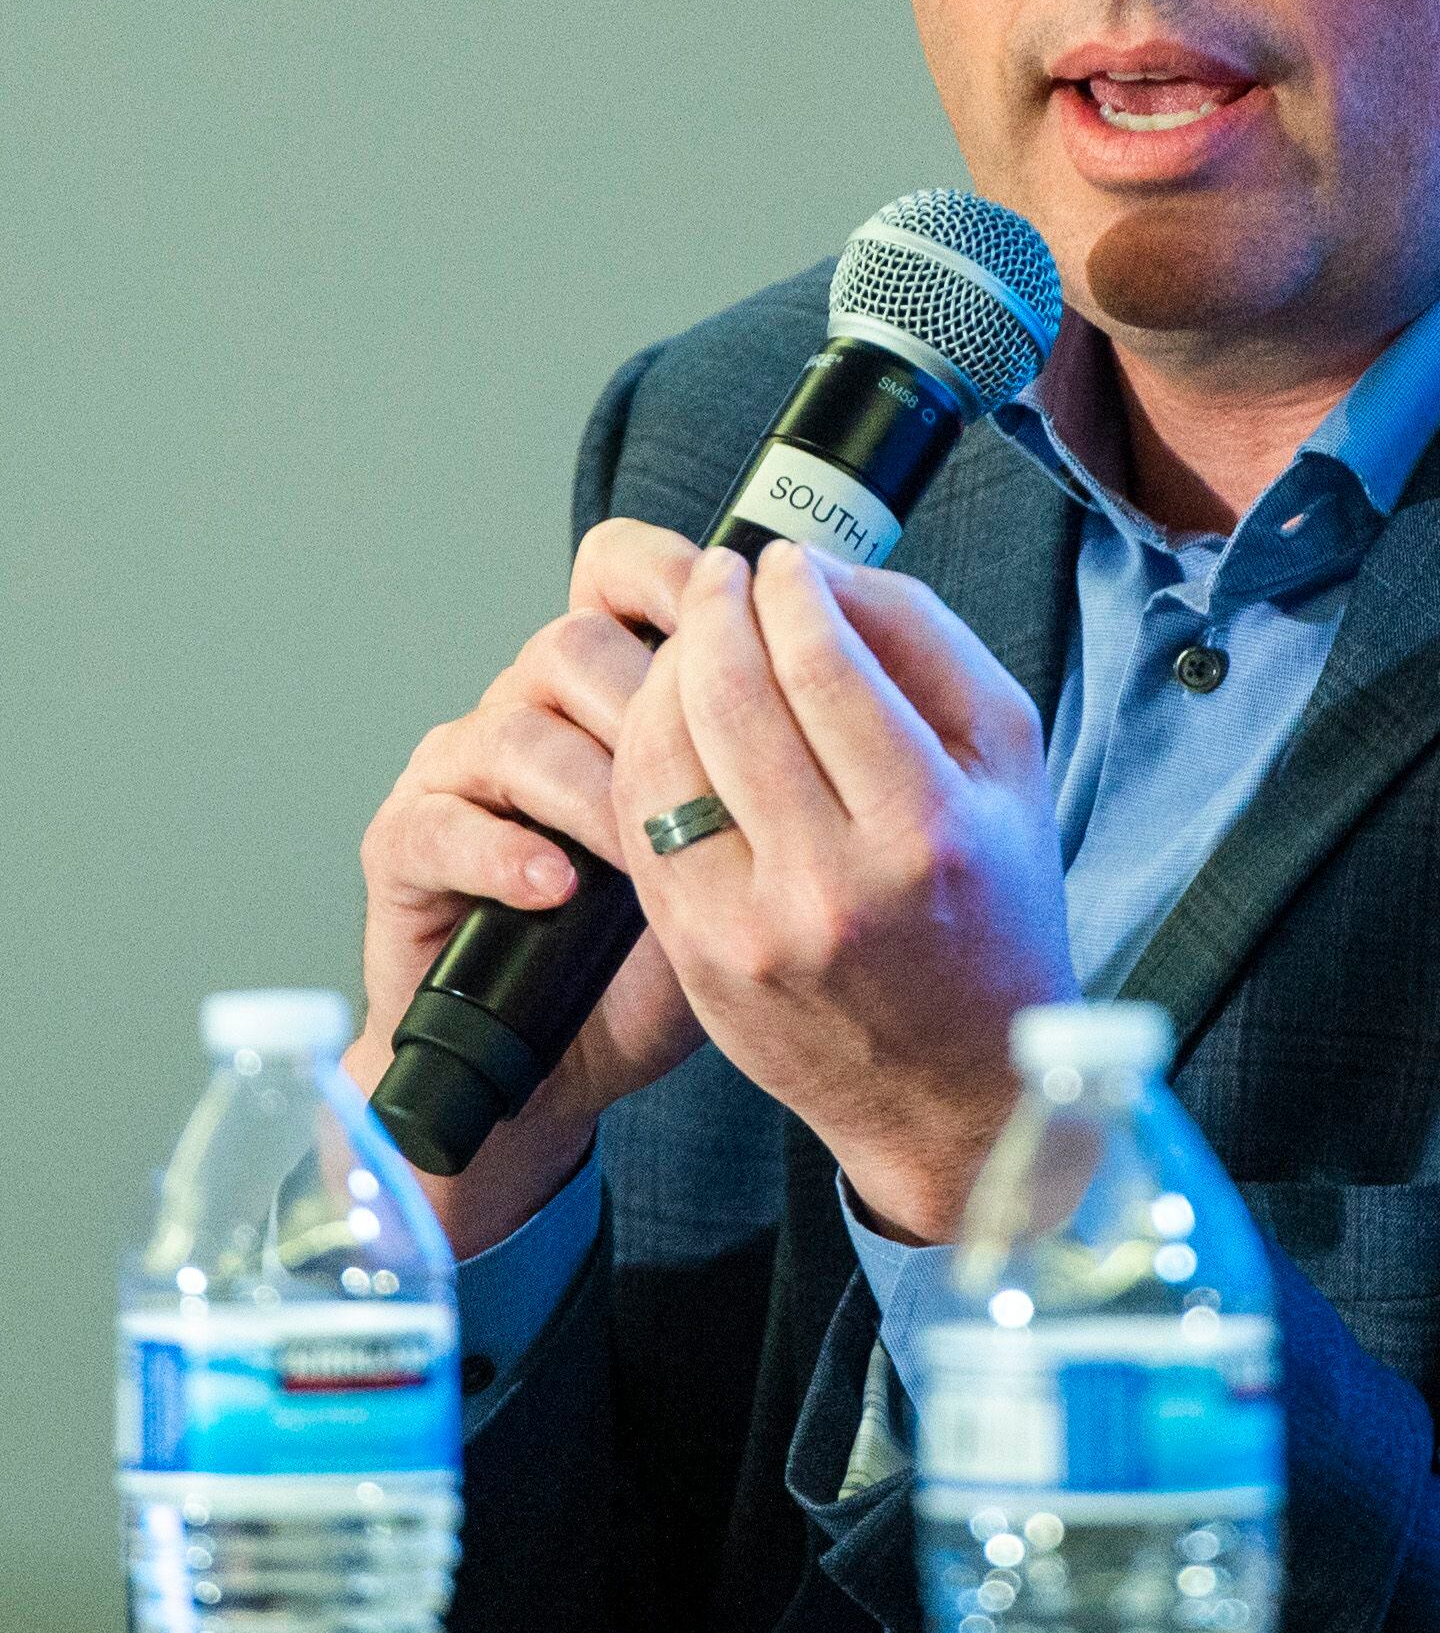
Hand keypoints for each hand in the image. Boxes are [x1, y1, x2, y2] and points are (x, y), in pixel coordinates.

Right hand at [345, 518, 709, 1254]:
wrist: (551, 1061)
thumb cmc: (665, 956)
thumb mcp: (751, 853)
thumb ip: (778, 763)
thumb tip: (840, 680)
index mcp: (610, 680)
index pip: (618, 570)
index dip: (670, 575)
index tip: (744, 603)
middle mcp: (530, 704)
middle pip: (575, 644)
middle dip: (652, 706)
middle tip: (719, 782)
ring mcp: (460, 769)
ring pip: (517, 729)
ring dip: (593, 791)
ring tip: (646, 857)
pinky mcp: (405, 845)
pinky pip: (441, 822)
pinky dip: (506, 853)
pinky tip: (562, 888)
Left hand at [611, 540, 1076, 1240]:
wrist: (957, 1088)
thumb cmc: (994, 912)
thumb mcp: (1011, 764)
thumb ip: (927, 646)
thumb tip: (826, 572)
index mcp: (929, 825)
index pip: (825, 664)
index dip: (790, 589)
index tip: (782, 562)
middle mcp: (837, 882)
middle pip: (733, 696)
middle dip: (713, 610)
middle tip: (718, 575)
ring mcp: (755, 926)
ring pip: (666, 753)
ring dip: (665, 670)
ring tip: (691, 639)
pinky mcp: (700, 956)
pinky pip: (642, 822)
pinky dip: (645, 750)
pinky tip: (670, 718)